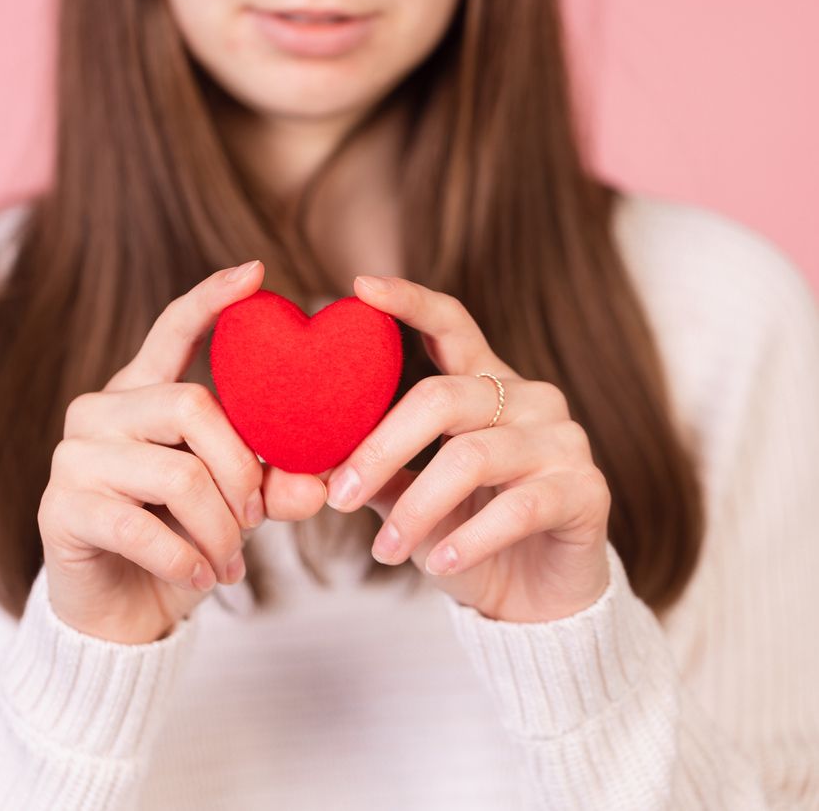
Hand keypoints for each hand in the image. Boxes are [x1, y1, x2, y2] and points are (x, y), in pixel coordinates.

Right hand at [38, 260, 326, 643]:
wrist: (116, 616)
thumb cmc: (177, 547)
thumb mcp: (234, 513)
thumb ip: (272, 488)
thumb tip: (319, 485)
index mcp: (140, 395)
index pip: (171, 329)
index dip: (212, 299)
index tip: (257, 272)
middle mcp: (99, 412)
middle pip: (193, 406)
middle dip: (242, 471)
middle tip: (256, 521)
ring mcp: (73, 457)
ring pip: (178, 473)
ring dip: (219, 530)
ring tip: (229, 563)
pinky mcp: (60, 507)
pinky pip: (143, 526)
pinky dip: (187, 561)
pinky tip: (202, 580)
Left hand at [323, 275, 611, 621]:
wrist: (535, 600)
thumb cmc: (465, 536)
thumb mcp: (409, 498)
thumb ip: (371, 468)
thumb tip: (300, 454)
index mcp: (484, 384)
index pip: (450, 324)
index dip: (409, 301)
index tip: (360, 287)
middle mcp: (530, 398)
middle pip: (442, 397)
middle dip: (379, 450)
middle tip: (337, 498)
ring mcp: (563, 440)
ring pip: (471, 457)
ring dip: (416, 510)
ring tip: (384, 551)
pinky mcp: (587, 490)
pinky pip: (517, 508)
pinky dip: (468, 539)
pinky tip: (438, 565)